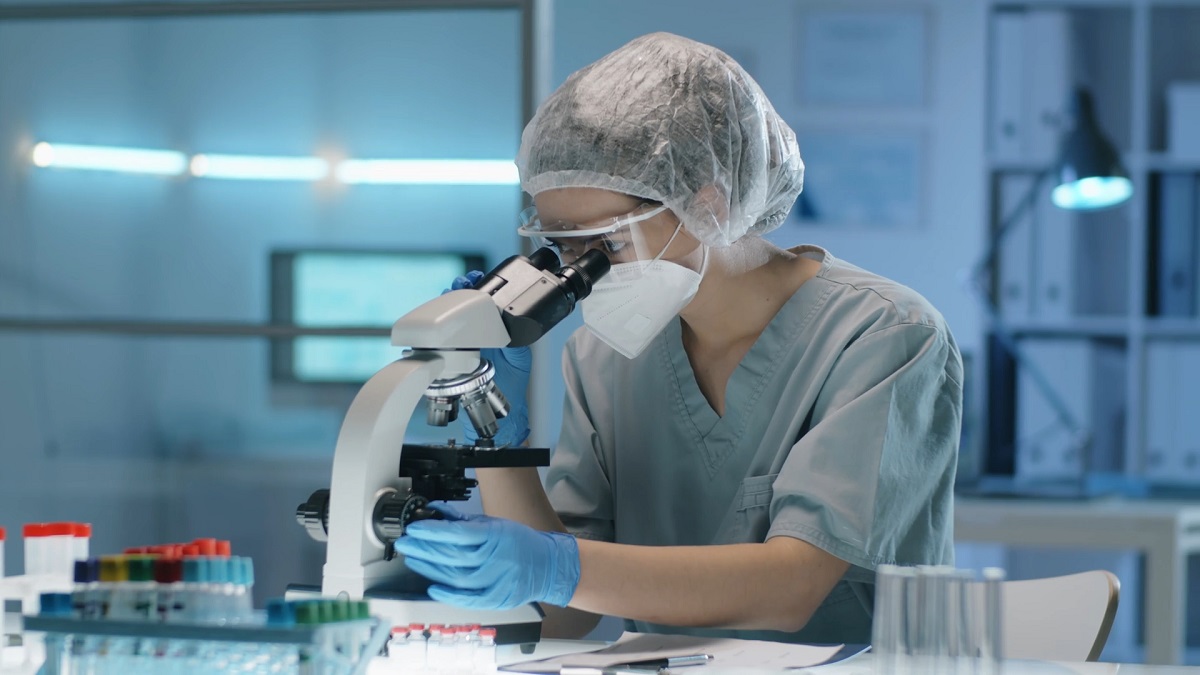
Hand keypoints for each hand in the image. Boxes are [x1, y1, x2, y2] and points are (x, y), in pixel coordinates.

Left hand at [394, 504, 579, 609]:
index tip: (414, 529)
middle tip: (406, 544)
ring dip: (430, 569)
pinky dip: (448, 595)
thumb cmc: (520, 542)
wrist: (547, 566)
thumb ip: (465, 521)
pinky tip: (432, 587)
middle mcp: (496, 558)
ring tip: (414, 560)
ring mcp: (497, 580)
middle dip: (424, 549)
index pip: (458, 534)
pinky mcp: (497, 599)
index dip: (432, 531)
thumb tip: (437, 512)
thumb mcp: (495, 524)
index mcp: (496, 535)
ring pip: (456, 577)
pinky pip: (468, 599)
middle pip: (453, 556)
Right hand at [449, 271, 531, 446]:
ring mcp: (458, 347)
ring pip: (447, 320)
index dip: (478, 290)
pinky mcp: (446, 359)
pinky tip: (436, 321)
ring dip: (446, 305)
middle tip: (460, 284)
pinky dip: (434, 329)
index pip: (482, 304)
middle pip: (461, 308)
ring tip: (450, 293)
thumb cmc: (510, 386)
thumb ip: (517, 337)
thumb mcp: (520, 357)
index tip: (476, 280)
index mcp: (492, 332)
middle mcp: (474, 336)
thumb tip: (514, 319)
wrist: (500, 415)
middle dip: (458, 292)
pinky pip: (436, 340)